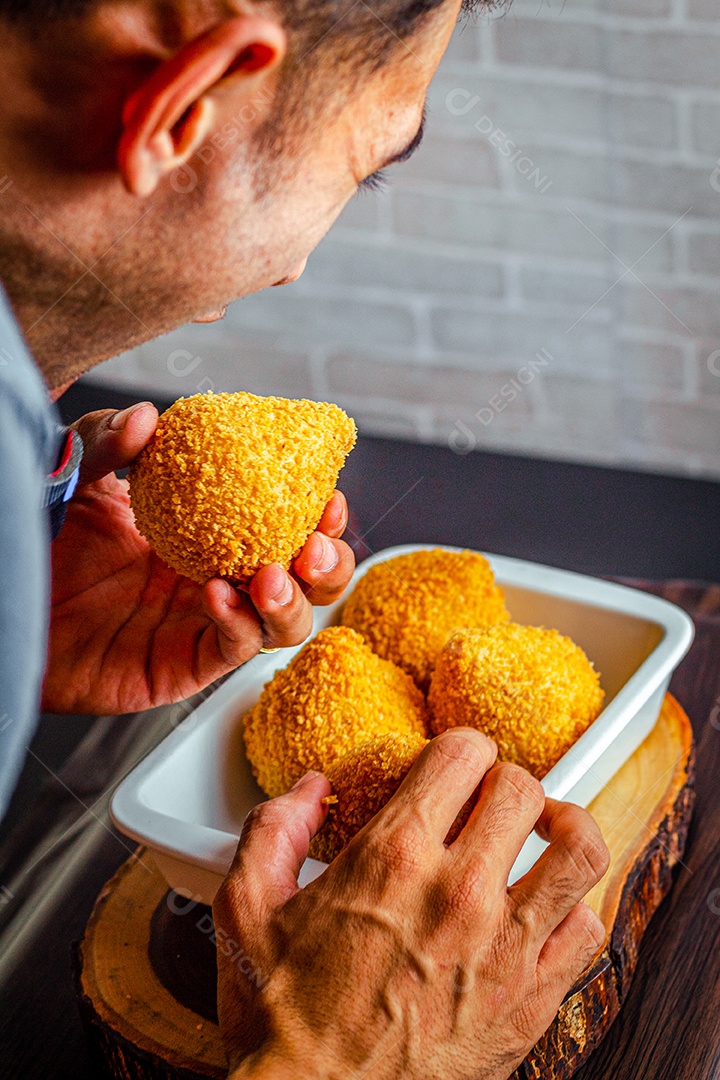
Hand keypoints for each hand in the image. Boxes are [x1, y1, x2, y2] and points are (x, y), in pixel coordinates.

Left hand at [43, 403, 354, 713]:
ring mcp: (202, 624)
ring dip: (293, 601)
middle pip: (305, 581)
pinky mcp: (180, 666)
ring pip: (283, 625)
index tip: (327, 494)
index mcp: (208, 531)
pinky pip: (230, 650)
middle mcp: (216, 578)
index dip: (318, 514)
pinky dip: (237, 625)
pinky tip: (217, 595)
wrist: (1, 597)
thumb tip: (148, 419)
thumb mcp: (72, 475)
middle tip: (314, 542)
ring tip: (272, 574)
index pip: (284, 524)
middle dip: (328, 564)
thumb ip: (106, 444)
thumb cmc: (37, 540)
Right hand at [213, 730, 609, 1079]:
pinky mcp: (531, 999)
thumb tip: (309, 789)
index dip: (460, 748)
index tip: (454, 766)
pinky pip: (588, 929)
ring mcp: (505, 947)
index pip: (464, 753)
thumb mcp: (247, 910)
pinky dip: (575, 906)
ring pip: (579, 848)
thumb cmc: (285, 1020)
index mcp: (392, 857)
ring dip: (563, 828)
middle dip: (503, 783)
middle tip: (487, 802)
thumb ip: (273, 830)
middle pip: (523, 788)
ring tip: (542, 833)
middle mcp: (459, 892)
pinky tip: (545, 907)